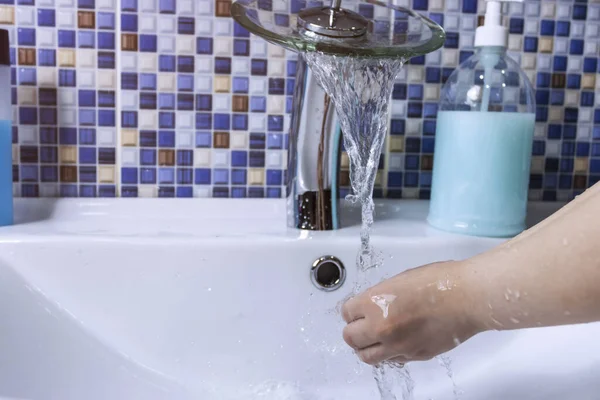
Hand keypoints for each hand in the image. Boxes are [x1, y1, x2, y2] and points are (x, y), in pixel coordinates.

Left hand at [341, 261, 483, 364]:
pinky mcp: (415, 356)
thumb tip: (370, 305)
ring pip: (367, 356)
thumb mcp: (399, 280)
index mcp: (374, 302)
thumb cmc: (439, 281)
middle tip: (359, 325)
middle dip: (353, 330)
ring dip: (365, 347)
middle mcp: (381, 327)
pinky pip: (392, 360)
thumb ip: (379, 295)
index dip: (351, 310)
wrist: (467, 297)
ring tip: (372, 340)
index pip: (346, 313)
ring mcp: (398, 345)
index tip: (355, 309)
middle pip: (350, 338)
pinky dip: (388, 354)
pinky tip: (394, 343)